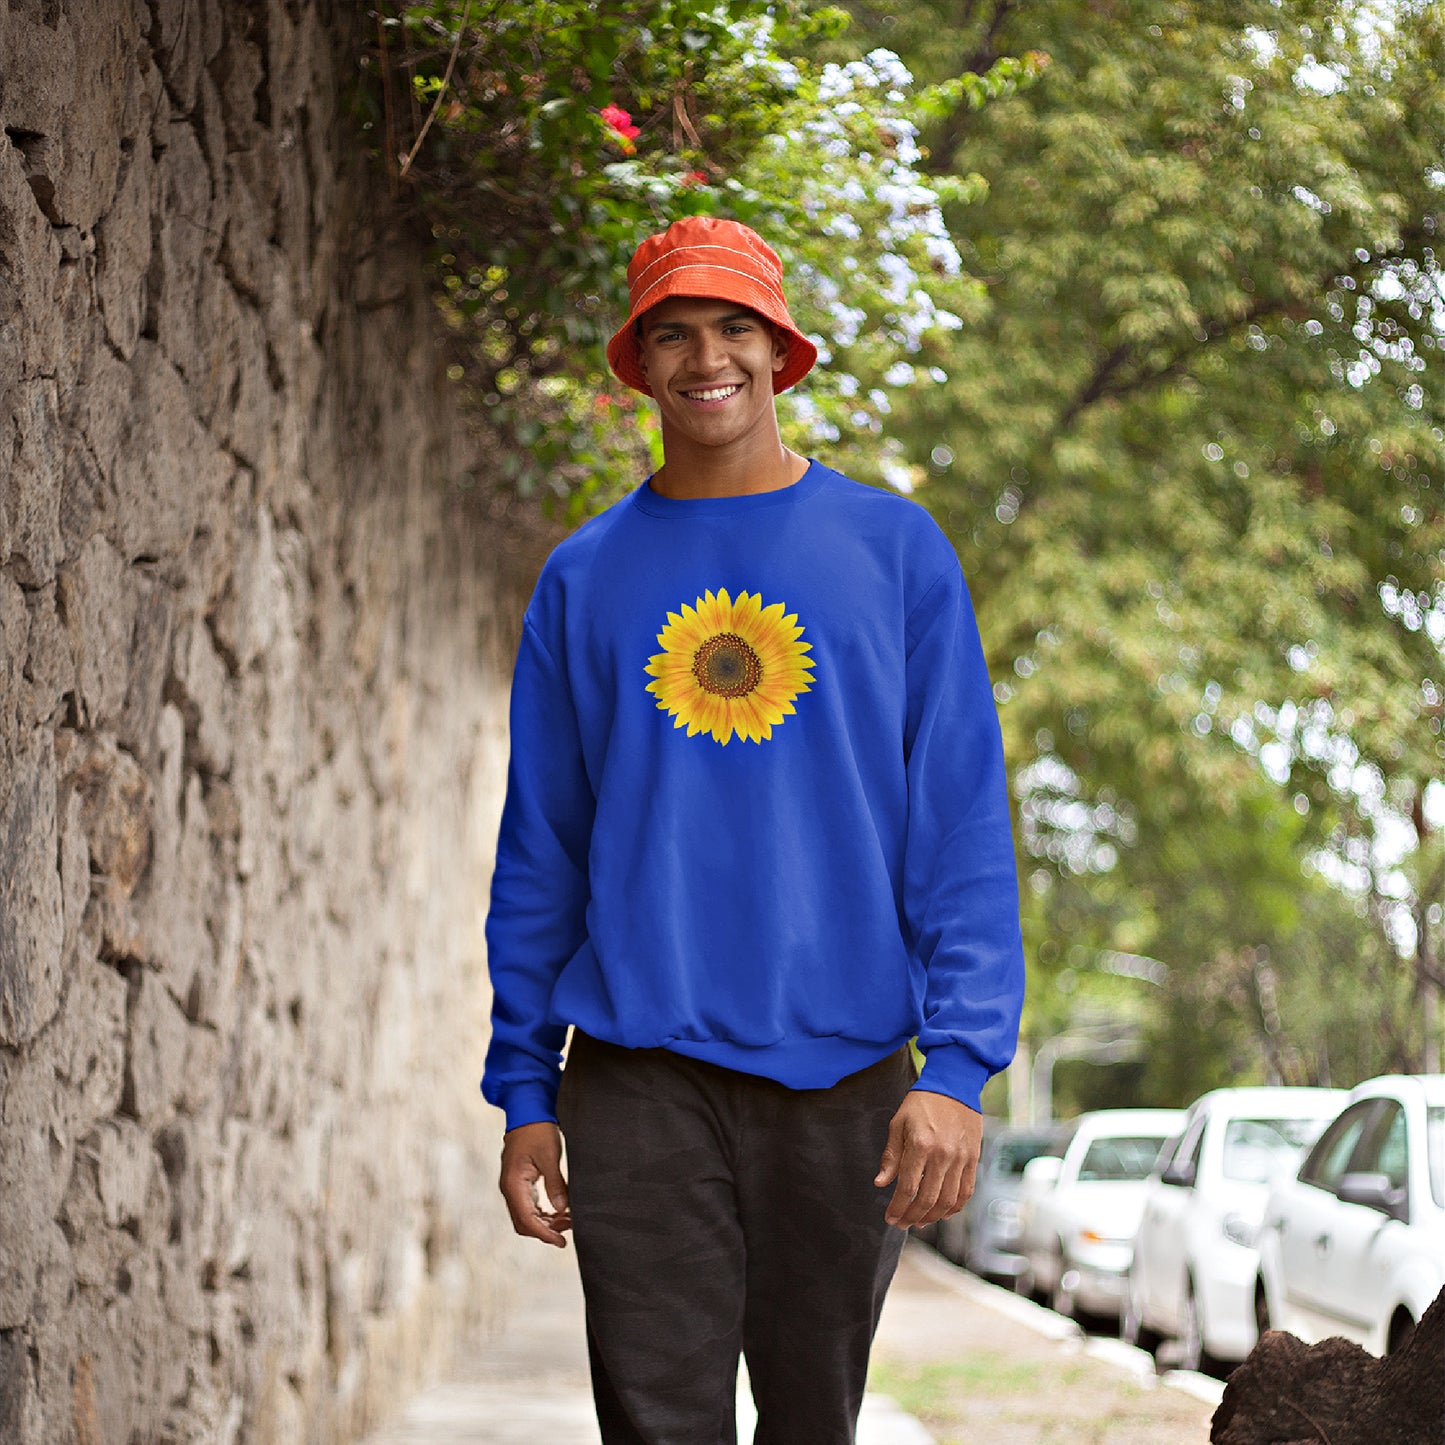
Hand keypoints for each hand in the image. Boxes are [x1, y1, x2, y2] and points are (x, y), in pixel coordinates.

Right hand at [499, 1121, 571, 1247]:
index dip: (544, 1233)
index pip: (527, 1219)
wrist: (527, 1112)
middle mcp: (509, 1188)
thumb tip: (562, 1209)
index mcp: (514, 1184)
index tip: (561, 1241)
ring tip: (567, 1219)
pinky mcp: (519, 1182)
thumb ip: (555, 1184)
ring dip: (545, 1222)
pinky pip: (528, 1205)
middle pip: (524, 1222)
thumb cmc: (538, 1130)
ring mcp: (513, 1186)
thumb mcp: (550, 1156)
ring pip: (526, 1216)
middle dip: (545, 1230)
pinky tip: (558, 1210)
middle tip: (569, 1229)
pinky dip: (542, 1212)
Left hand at [874, 1090, 982, 1228]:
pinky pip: (965, 1192)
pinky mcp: (973, 1159)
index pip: (907, 1187)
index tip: (890, 1218)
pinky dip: (954, 1208)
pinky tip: (942, 1213)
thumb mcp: (898, 1123)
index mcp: (920, 1144)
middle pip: (928, 1199)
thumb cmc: (922, 1104)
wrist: (954, 1085)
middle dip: (912, 1217)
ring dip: (932, 1217)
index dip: (897, 1207)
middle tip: (902, 1224)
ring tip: (919, 1222)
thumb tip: (881, 1183)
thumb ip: (891, 1156)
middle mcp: (943, 1155)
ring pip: (948, 1201)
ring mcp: (961, 1158)